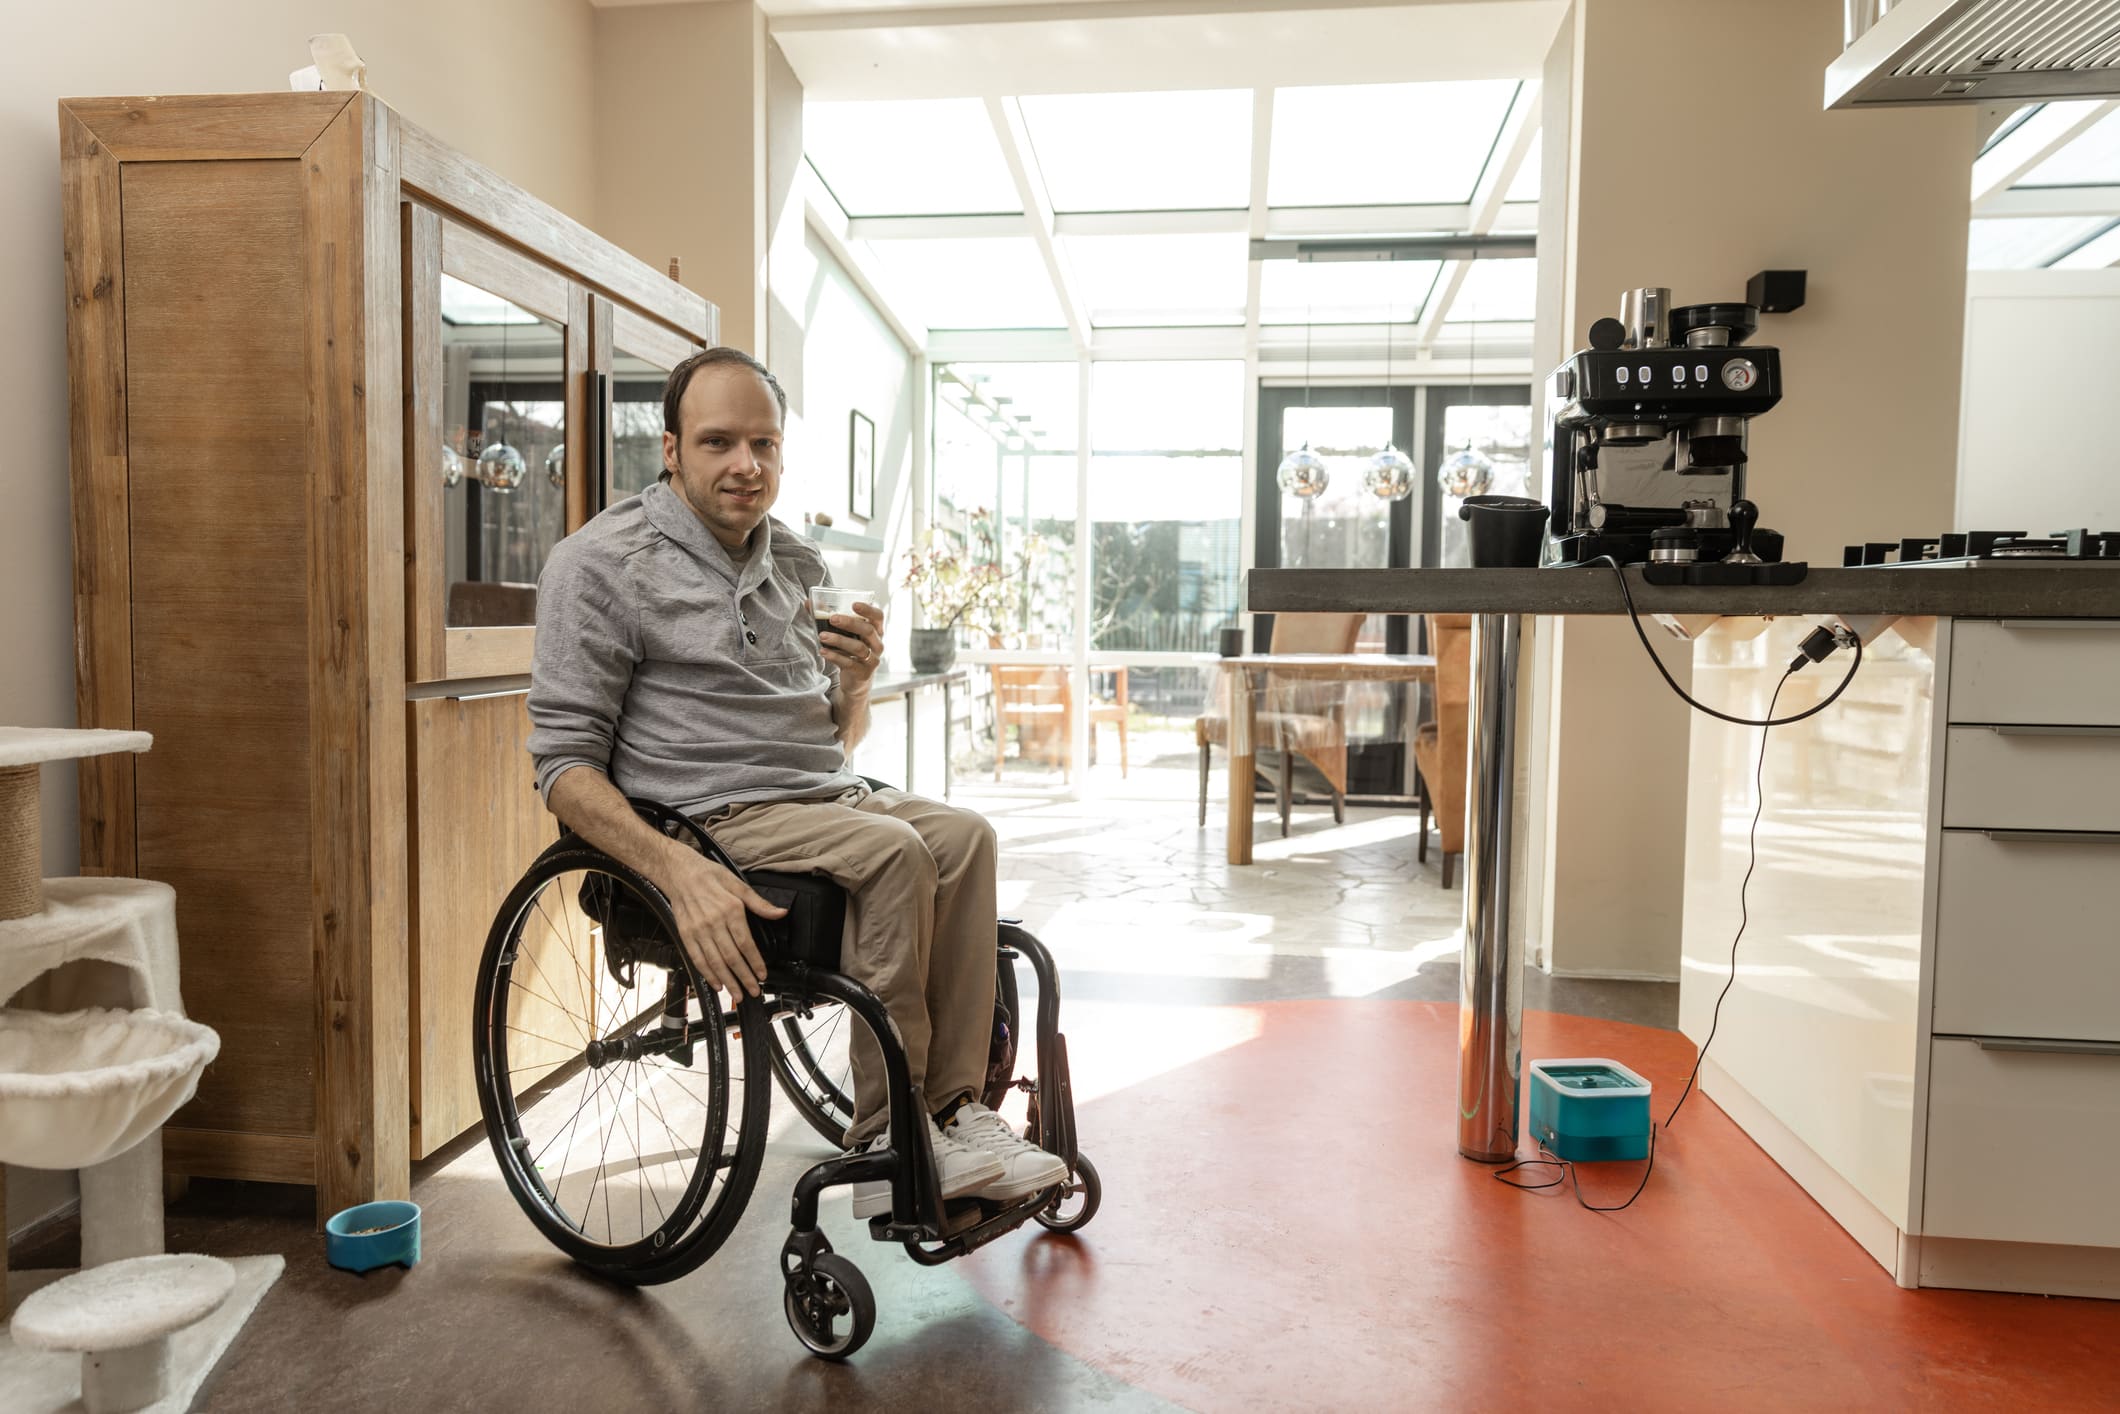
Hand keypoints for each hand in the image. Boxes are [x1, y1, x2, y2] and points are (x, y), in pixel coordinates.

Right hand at [656, 846, 784, 998]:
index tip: (762, 974)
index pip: (746, 943)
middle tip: (753, 991)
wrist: (679, 872)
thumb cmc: (709, 876)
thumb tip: (780, 912)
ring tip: (737, 993)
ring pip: (715, 962)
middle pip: (732, 957)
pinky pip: (697, 958)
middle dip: (744, 977)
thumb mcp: (738, 885)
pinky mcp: (685, 934)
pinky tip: (716, 983)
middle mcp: (714, 923)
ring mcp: (698, 930)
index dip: (755, 962)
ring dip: (727, 980)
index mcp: (730, 910)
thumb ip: (760, 903)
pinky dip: (707, 974)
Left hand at [820, 600, 884, 690]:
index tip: (854, 604)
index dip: (868, 610)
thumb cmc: (849, 651)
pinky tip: (823, 651)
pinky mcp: (863, 673)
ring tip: (822, 636)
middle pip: (868, 630)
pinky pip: (849, 663)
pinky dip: (835, 656)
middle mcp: (877, 644)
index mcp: (875, 631)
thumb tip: (808, 603)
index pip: (878, 616)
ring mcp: (872, 660)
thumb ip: (830, 618)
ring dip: (839, 640)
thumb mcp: (845, 635)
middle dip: (850, 623)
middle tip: (832, 618)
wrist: (856, 681)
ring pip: (858, 647)